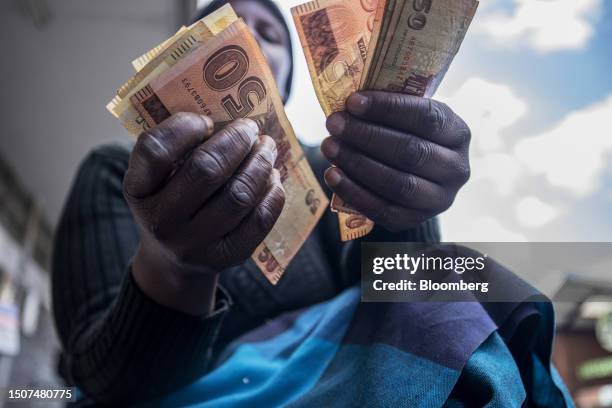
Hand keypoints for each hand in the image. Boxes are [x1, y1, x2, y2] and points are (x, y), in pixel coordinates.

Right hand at [124, 113, 284, 314]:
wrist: (173, 261)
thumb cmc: (170, 203)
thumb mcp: (156, 179)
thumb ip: (176, 149)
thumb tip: (226, 117)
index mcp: (138, 192)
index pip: (155, 151)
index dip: (184, 127)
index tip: (207, 120)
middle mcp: (162, 221)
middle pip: (206, 170)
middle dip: (236, 141)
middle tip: (251, 128)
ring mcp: (195, 244)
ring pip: (238, 195)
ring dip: (260, 164)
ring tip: (267, 148)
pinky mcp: (227, 257)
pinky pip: (259, 220)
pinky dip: (273, 193)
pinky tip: (273, 179)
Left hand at [321, 91, 470, 232]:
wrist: (411, 175)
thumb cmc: (404, 134)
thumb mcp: (407, 117)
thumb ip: (388, 109)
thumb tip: (350, 104)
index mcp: (458, 133)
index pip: (427, 118)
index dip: (388, 109)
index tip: (353, 102)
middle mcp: (456, 169)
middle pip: (410, 152)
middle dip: (367, 136)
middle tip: (334, 124)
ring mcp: (438, 199)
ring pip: (398, 184)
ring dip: (357, 163)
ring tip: (329, 146)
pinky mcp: (415, 220)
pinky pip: (383, 210)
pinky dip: (354, 192)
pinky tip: (332, 174)